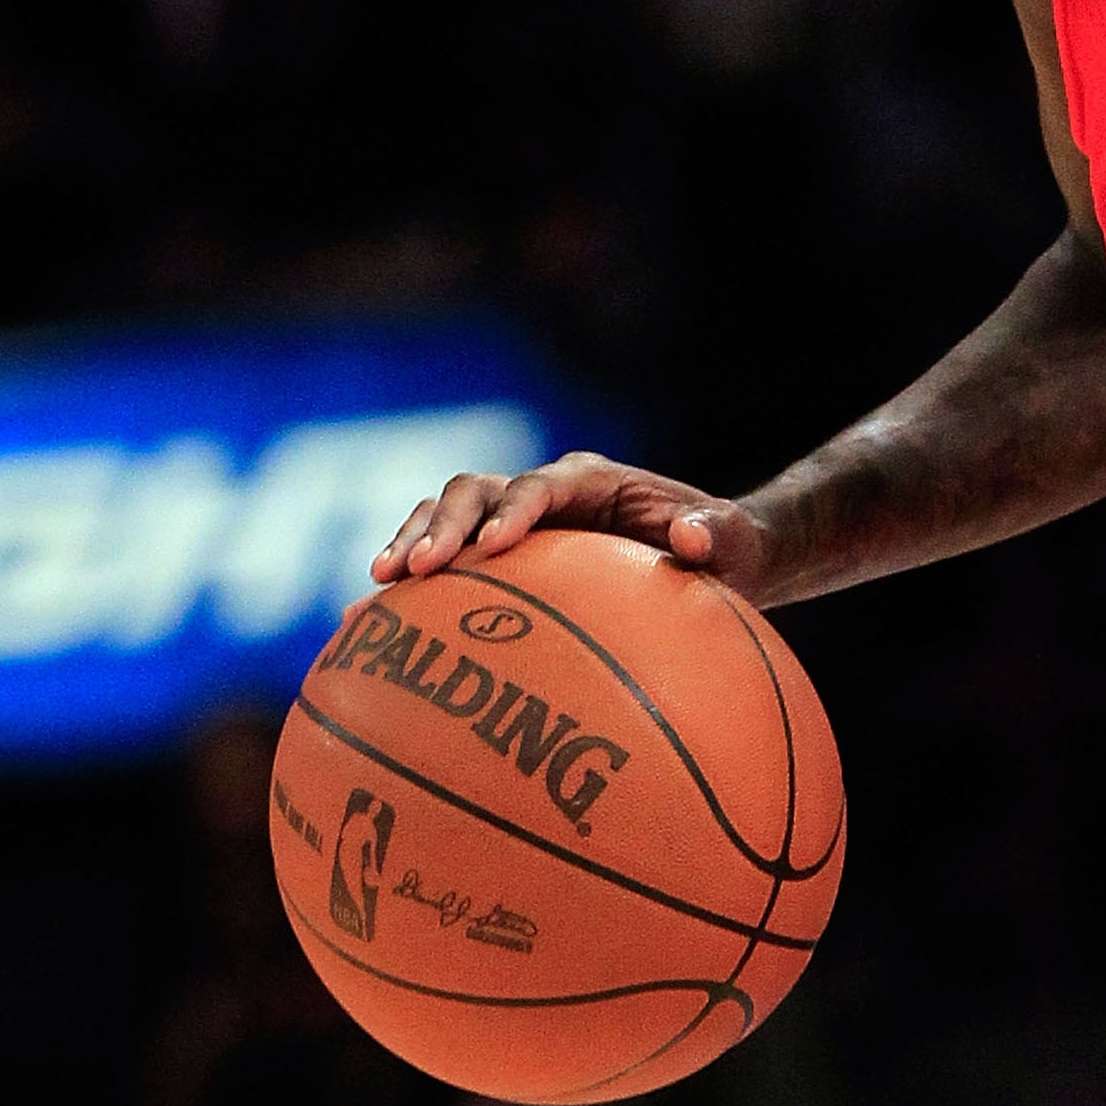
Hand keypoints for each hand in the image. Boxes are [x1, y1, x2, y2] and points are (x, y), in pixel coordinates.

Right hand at [371, 448, 774, 596]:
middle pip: (473, 492)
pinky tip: (372, 625)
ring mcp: (514, 520)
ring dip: (410, 546)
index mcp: (589, 480)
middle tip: (414, 571)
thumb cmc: (724, 551)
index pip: (537, 485)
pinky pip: (446, 561)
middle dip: (440, 526)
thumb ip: (715, 537)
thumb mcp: (733, 545)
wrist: (708, 557)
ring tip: (376, 589)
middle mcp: (541, 491)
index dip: (509, 512)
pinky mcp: (499, 554)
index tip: (488, 550)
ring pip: (444, 517)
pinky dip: (411, 584)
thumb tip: (692, 541)